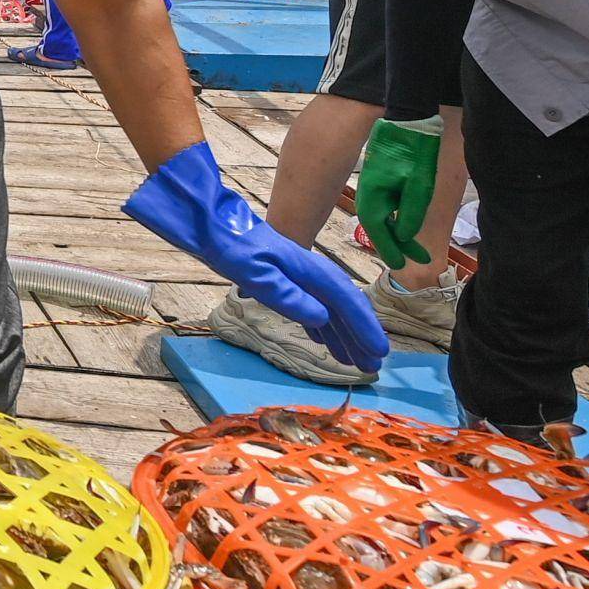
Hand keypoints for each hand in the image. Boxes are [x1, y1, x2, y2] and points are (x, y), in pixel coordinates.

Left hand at [125, 142, 390, 373]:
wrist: (209, 221)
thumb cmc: (229, 245)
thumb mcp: (254, 273)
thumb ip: (287, 296)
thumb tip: (321, 319)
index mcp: (307, 271)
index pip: (345, 303)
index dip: (364, 329)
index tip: (379, 352)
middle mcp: (309, 272)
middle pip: (343, 307)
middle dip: (360, 337)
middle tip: (372, 367)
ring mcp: (296, 274)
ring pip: (328, 308)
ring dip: (343, 335)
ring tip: (353, 362)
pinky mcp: (282, 278)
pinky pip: (311, 305)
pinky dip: (321, 326)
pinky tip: (321, 342)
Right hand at [355, 117, 443, 270]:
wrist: (407, 119)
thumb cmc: (414, 151)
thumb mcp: (419, 186)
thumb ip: (411, 214)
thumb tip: (405, 236)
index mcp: (373, 200)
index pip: (380, 234)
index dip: (393, 252)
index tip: (404, 265)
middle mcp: (367, 197)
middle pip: (381, 229)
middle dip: (400, 245)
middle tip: (422, 258)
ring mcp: (372, 189)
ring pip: (384, 219)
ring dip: (400, 233)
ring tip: (418, 246)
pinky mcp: (379, 182)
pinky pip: (386, 207)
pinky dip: (397, 219)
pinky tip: (408, 223)